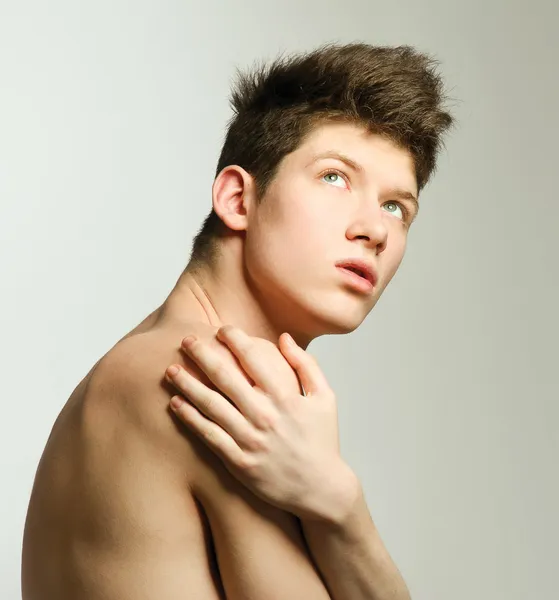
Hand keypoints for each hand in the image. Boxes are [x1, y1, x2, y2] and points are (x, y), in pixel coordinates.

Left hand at [165, 325, 358, 523]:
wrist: (320, 489)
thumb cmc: (322, 439)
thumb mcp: (325, 397)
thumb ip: (306, 364)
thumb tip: (283, 337)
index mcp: (286, 397)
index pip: (254, 359)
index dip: (234, 339)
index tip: (221, 329)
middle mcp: (265, 416)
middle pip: (226, 378)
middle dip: (202, 355)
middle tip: (185, 340)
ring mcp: (250, 440)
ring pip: (212, 405)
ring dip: (188, 384)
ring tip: (170, 370)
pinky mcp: (239, 462)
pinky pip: (210, 435)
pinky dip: (191, 418)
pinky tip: (176, 403)